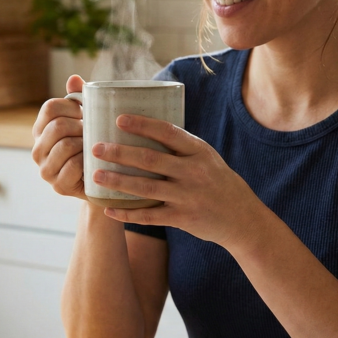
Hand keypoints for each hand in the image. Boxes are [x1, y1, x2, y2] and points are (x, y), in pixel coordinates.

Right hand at [32, 75, 85, 200]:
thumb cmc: (92, 146)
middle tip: (92, 133)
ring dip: (85, 144)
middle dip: (81, 127)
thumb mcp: (86, 121)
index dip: (72, 106)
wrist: (102, 182)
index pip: (50, 107)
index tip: (85, 114)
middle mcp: (37, 150)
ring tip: (94, 147)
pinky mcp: (58, 186)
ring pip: (66, 145)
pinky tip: (93, 162)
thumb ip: (78, 99)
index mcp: (41, 130)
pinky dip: (87, 161)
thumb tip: (73, 78)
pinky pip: (73, 165)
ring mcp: (45, 169)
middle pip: (58, 126)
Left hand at [92, 114, 264, 247]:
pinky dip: (127, 214)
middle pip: (150, 160)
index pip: (168, 132)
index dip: (142, 124)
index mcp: (199, 151)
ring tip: (96, 175)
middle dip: (120, 153)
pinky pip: (149, 216)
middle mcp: (193, 172)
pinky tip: (108, 210)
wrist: (241, 218)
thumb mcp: (207, 158)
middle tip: (96, 147)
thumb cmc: (218, 182)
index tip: (119, 119)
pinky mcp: (182, 218)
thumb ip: (181, 147)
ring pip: (146, 187)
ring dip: (118, 181)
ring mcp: (187, 196)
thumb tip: (145, 128)